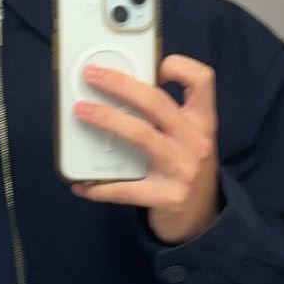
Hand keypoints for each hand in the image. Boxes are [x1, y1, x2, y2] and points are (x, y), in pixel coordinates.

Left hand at [72, 55, 219, 244]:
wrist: (201, 220)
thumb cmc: (186, 169)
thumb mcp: (189, 139)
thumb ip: (167, 118)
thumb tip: (118, 90)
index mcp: (202, 122)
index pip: (203, 81)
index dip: (180, 66)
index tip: (154, 63)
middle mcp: (196, 141)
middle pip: (158, 102)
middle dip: (121, 84)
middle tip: (92, 75)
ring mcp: (182, 170)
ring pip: (141, 135)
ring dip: (107, 119)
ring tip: (81, 111)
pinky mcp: (166, 197)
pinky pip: (125, 189)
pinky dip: (99, 186)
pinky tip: (82, 184)